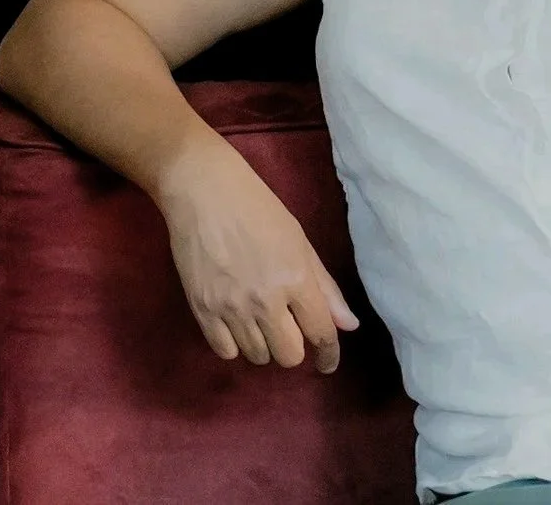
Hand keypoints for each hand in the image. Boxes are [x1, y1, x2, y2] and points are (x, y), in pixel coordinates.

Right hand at [157, 139, 359, 371]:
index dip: (329, 354)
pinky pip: (225, 351)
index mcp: (296, 279)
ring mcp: (231, 307)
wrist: (202, 190)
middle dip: (294, 347)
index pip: (321, 334)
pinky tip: (235, 325)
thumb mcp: (299, 241)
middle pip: (289, 355)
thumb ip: (324, 287)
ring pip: (257, 356)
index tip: (327, 362)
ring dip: (263, 344)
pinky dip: (234, 344)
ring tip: (257, 321)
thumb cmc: (257, 208)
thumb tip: (348, 326)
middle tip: (286, 329)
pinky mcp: (202, 308)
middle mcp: (266, 300)